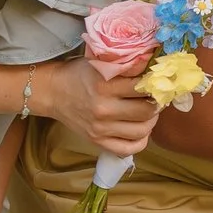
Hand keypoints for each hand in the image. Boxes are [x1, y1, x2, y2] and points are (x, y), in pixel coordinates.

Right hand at [38, 58, 160, 157]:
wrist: (53, 93)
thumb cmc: (79, 74)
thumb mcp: (101, 63)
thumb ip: (126, 65)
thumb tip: (154, 65)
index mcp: (105, 85)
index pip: (142, 87)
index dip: (155, 83)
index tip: (159, 80)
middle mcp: (103, 109)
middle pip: (146, 111)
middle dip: (157, 103)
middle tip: (157, 97)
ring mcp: (100, 129)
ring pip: (141, 131)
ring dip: (152, 121)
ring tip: (150, 112)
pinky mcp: (97, 141)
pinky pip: (127, 149)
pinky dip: (140, 141)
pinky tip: (140, 129)